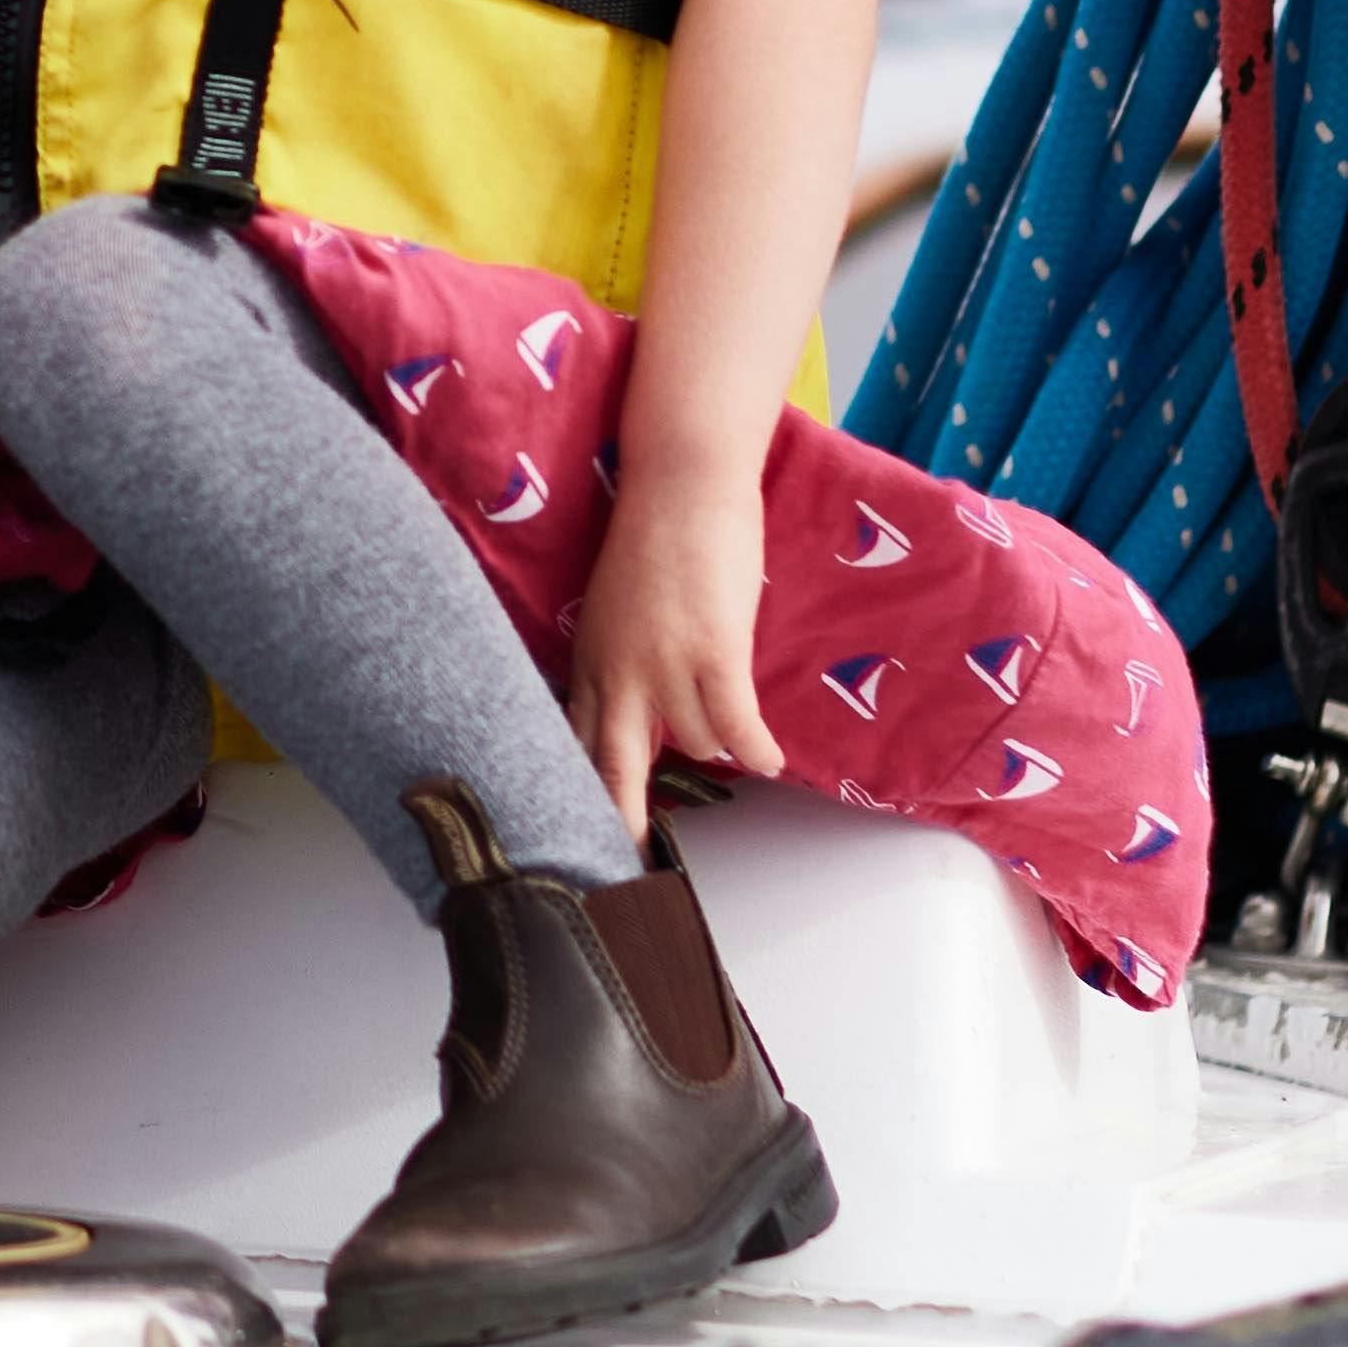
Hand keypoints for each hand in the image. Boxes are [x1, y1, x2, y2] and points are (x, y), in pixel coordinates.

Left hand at [560, 449, 785, 815]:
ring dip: (720, 744)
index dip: (581, 794)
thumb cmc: (656, 540)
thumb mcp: (616, 613)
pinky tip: (772, 760)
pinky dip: (757, 747)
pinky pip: (736, 725)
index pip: (575, 745)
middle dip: (620, 820)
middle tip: (626, 863)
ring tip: (744, 743)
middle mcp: (616, 672)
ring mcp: (663, 665)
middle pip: (611, 768)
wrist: (681, 484)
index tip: (582, 837)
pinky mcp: (712, 652)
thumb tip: (642, 725)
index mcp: (588, 661)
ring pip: (694, 743)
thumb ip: (620, 669)